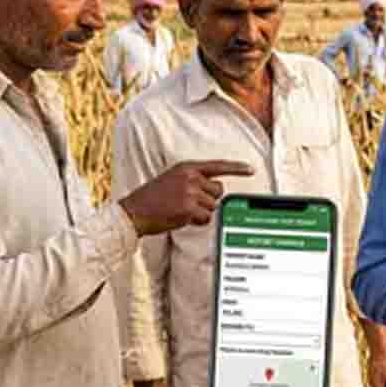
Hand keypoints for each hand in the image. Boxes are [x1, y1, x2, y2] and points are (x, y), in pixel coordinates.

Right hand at [121, 160, 253, 235]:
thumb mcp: (172, 179)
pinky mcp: (188, 208)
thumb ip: (193, 180)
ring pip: (213, 206)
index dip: (236, 168)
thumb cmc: (152, 198)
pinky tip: (182, 218)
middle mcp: (190, 177)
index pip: (218, 165)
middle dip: (209, 200)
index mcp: (186, 167)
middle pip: (218, 191)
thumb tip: (215, 190)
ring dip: (201, 212)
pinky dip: (197, 221)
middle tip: (189, 203)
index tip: (251, 169)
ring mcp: (190, 192)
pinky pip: (206, 217)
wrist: (134, 211)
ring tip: (181, 210)